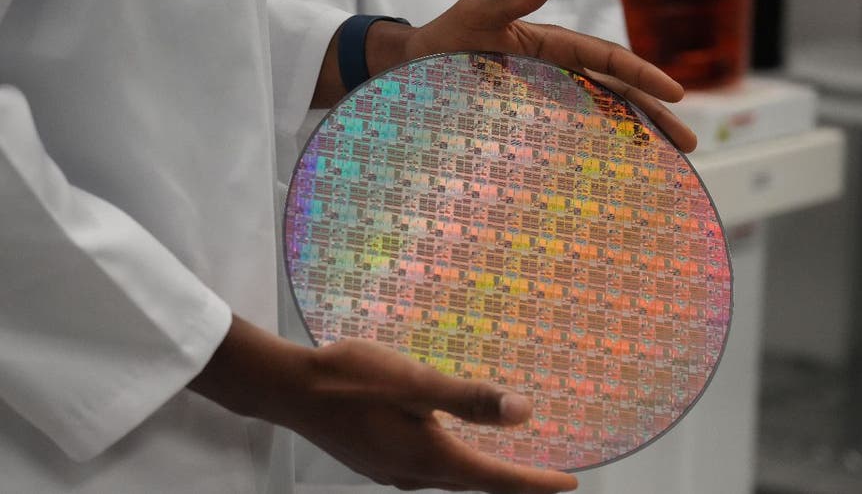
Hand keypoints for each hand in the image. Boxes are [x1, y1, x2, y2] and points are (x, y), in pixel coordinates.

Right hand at [291, 339, 577, 492]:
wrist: (289, 389)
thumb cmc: (352, 380)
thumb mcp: (416, 383)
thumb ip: (470, 399)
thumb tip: (527, 414)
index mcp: (429, 458)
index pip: (495, 480)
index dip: (536, 483)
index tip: (570, 484)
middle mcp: (413, 475)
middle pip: (474, 485)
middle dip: (512, 483)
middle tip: (546, 477)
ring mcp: (390, 471)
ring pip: (449, 478)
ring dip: (481, 474)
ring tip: (505, 462)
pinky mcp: (375, 459)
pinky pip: (426, 468)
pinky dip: (451, 462)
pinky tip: (448, 444)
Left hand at [365, 0, 696, 152]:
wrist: (415, 65)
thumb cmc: (444, 37)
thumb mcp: (476, 14)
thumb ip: (513, 0)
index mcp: (553, 43)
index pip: (608, 59)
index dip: (643, 74)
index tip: (675, 93)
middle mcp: (559, 69)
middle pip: (619, 92)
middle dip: (656, 115)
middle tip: (690, 143)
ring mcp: (550, 95)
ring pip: (604, 114)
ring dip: (638, 135)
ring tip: (673, 159)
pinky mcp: (536, 117)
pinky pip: (577, 131)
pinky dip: (603, 146)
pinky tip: (621, 166)